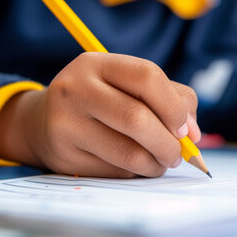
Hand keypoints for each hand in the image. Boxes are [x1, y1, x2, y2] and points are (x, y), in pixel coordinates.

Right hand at [0, 52, 200, 177]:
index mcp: (96, 63)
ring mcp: (65, 123)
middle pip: (136, 118)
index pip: (147, 76)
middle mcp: (75, 89)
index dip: (174, 106)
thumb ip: (171, 98)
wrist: (43, 122)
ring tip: (160, 162)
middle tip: (177, 154)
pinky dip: (135, 173)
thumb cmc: (101, 100)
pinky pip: (114, 172)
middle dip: (168, 143)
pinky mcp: (64, 156)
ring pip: (127, 153)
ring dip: (155, 164)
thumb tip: (193, 134)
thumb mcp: (128, 85)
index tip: (184, 128)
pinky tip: (134, 167)